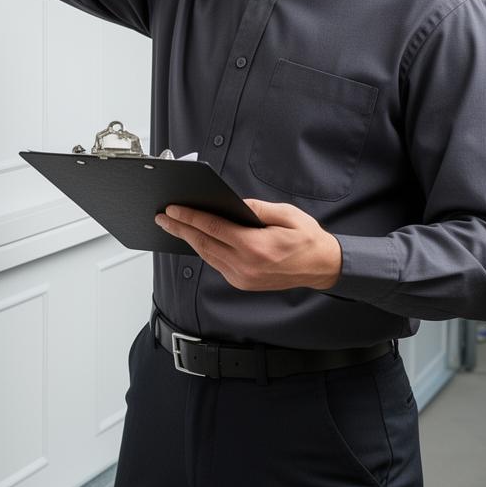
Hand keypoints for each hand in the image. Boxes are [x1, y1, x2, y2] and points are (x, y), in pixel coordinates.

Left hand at [155, 199, 342, 291]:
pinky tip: (195, 240)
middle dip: (180, 228)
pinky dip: (203, 250)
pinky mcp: (243, 282)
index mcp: (255, 247)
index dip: (190, 217)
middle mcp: (245, 266)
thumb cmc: (308, 240)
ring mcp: (242, 278)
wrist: (323, 267)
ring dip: (188, 240)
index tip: (173, 209)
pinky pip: (216, 264)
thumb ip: (257, 208)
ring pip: (207, 256)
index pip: (213, 229)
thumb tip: (234, 203)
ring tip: (173, 226)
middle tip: (162, 217)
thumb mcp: (287, 214)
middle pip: (203, 244)